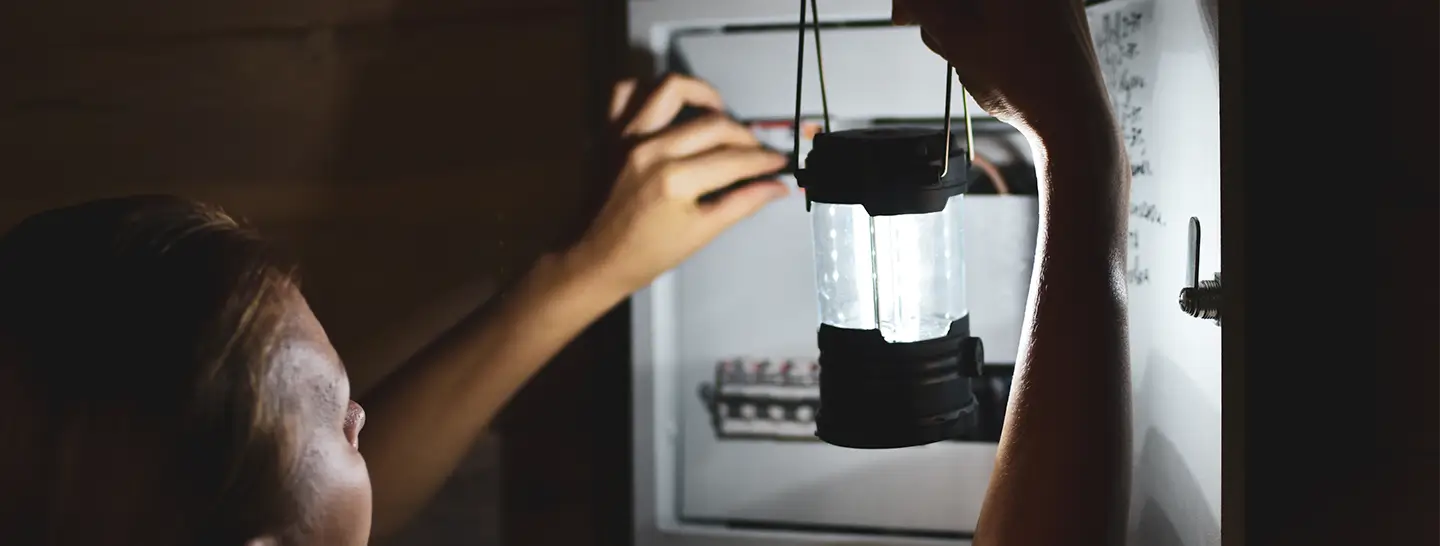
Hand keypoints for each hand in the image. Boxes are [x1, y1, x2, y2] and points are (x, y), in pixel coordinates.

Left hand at [570, 75, 789, 294]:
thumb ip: (742, 203)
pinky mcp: (608, 133)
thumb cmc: (644, 255)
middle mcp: (651, 149)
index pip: (735, 159)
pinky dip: (650, 90)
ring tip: (718, 113)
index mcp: (675, 180)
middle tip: (755, 151)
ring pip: (672, 89)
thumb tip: (777, 187)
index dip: (765, 160)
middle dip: (745, 136)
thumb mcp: (701, 233)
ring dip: (703, 95)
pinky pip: (626, 91)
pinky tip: (670, 106)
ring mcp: (626, 136)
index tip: (779, 161)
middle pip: (714, 124)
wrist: (593, 259)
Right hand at [893, 0, 1111, 136]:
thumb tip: (903, 1)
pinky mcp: (1063, 14)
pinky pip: (1015, 14)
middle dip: (947, 13)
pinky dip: (996, 29)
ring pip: (990, 7)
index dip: (919, 1)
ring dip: (969, 25)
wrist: (1073, 119)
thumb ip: (923, 6)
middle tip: (942, 43)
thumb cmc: (1018, 79)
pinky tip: (997, 58)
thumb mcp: (956, 39)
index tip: (903, 18)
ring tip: (973, 60)